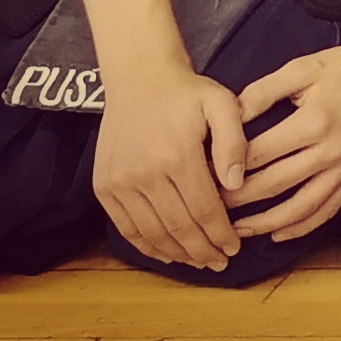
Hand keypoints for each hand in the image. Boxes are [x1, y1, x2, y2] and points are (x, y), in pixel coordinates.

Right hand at [90, 65, 250, 270]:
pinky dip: (147, 246)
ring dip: (176, 254)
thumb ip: (234, 142)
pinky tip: (166, 253)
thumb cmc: (187, 92)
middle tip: (220, 262)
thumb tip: (236, 185)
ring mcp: (120, 182)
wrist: (139, 78)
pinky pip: (126, 227)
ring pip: (151, 233)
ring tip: (198, 262)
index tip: (235, 248)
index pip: (203, 209)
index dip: (220, 234)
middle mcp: (144, 174)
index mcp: (177, 155)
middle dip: (202, 250)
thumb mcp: (221, 104)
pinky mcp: (103, 186)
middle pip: (178, 227)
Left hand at [220, 32, 340, 242]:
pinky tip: (277, 234)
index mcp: (313, 121)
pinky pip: (327, 210)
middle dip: (236, 200)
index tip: (201, 177)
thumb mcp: (300, 68)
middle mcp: (330, 150)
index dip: (225, 168)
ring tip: (236, 230)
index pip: (258, 154)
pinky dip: (301, 226)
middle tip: (207, 208)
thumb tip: (227, 119)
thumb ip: (261, 93)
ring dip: (265, 223)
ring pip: (300, 207)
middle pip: (273, 185)